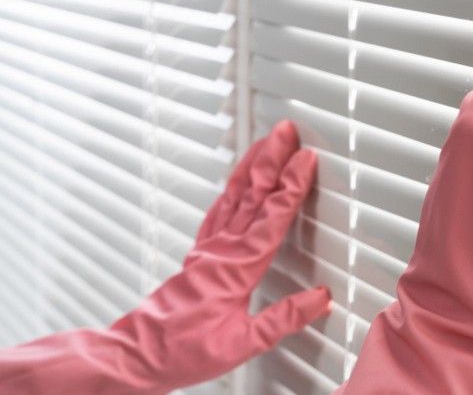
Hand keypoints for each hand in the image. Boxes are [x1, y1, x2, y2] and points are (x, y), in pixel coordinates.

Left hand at [110, 120, 331, 391]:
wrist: (139, 354)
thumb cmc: (184, 350)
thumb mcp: (243, 343)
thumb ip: (284, 318)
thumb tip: (319, 298)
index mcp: (237, 267)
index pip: (272, 216)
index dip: (292, 185)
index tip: (306, 159)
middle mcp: (222, 250)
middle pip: (252, 193)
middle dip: (271, 158)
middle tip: (286, 131)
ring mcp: (209, 249)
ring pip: (234, 195)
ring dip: (252, 165)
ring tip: (265, 142)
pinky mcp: (199, 255)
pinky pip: (219, 210)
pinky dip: (231, 189)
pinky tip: (236, 182)